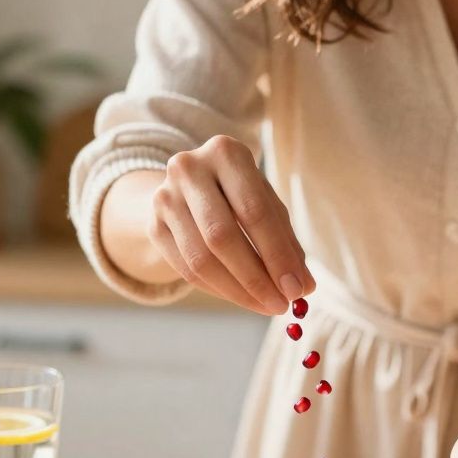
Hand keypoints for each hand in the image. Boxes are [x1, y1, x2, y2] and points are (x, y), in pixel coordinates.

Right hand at [150, 135, 313, 314]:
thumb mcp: (266, 205)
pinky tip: (241, 297)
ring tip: (265, 305)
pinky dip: (218, 290)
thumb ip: (286, 242)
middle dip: (256, 278)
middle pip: (222, 236)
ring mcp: (165, 197)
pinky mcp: (154, 226)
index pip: (254, 211)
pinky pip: (186, 270)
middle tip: (281, 304)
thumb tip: (303, 287)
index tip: (296, 289)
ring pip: (201, 259)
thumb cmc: (239, 196)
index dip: (277, 255)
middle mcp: (189, 168)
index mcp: (226, 152)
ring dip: (237, 290)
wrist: (188, 188)